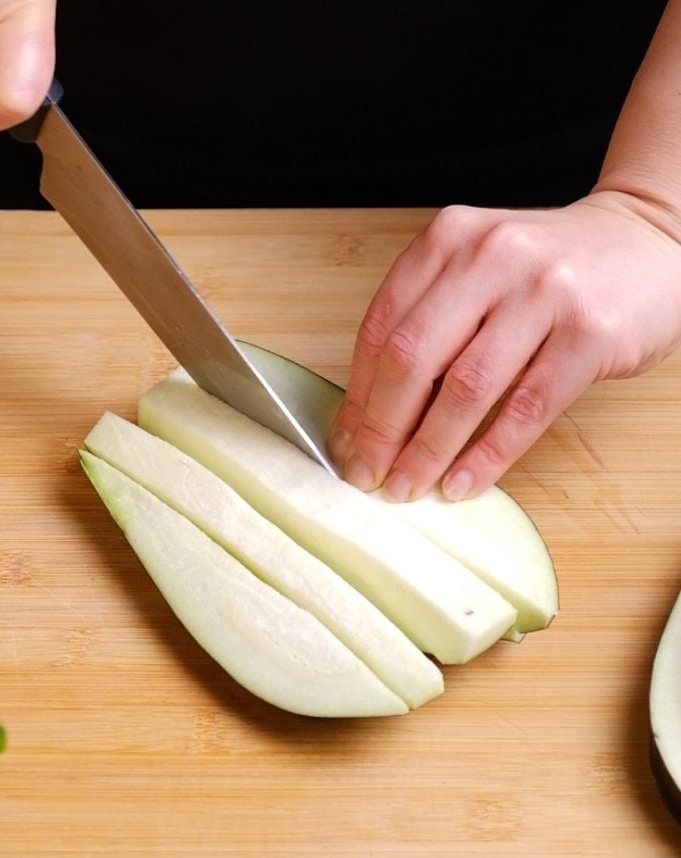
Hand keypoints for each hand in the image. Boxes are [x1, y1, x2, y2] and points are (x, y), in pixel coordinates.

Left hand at [327, 191, 680, 500]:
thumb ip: (423, 327)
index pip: (380, 330)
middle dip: (382, 430)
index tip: (346, 444)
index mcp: (447, 240)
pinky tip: (462, 483)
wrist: (643, 241)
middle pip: (411, 359)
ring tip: (407, 487)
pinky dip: (487, 454)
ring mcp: (544, 293)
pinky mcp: (590, 333)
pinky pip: (525, 409)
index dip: (357, 397)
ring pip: (465, 389)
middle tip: (368, 474)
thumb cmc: (543, 272)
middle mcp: (490, 258)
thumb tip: (367, 418)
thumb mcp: (473, 274)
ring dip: (428, 450)